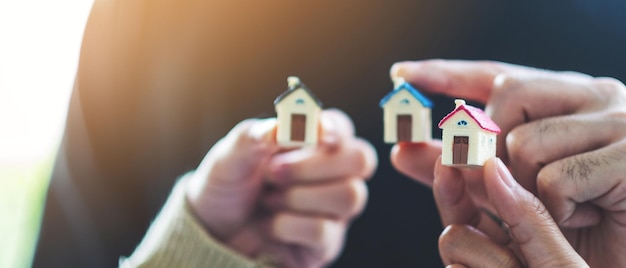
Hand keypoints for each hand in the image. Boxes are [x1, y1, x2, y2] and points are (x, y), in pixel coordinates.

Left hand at [185, 109, 376, 267]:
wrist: (213, 232)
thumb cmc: (227, 186)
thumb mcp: (229, 156)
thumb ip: (255, 136)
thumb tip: (286, 122)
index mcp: (312, 144)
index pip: (342, 129)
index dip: (334, 129)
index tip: (318, 134)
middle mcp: (331, 175)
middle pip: (361, 160)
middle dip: (314, 165)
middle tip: (273, 171)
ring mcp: (333, 210)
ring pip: (350, 196)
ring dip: (300, 196)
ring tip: (269, 199)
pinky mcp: (325, 244)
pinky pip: (324, 232)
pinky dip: (289, 226)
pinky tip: (271, 225)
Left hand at [390, 59, 625, 265]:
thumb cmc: (578, 217)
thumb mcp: (509, 190)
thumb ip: (460, 169)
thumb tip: (404, 150)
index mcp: (564, 96)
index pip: (495, 74)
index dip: (446, 73)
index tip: (402, 73)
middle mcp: (592, 94)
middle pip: (506, 98)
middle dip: (492, 149)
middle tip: (513, 183)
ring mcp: (616, 119)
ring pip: (525, 142)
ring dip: (528, 188)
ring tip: (563, 205)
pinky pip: (557, 179)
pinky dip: (559, 209)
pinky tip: (586, 215)